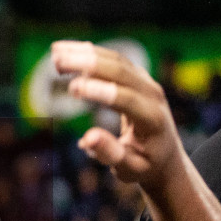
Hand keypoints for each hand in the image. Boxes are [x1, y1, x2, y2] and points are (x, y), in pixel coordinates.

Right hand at [55, 42, 180, 189]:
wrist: (165, 155)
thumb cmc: (144, 166)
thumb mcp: (129, 169)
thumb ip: (110, 154)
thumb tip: (86, 139)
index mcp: (153, 120)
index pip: (127, 100)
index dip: (101, 92)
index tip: (73, 88)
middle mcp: (153, 95)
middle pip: (121, 72)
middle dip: (88, 64)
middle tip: (57, 62)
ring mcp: (146, 82)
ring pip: (115, 60)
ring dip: (85, 54)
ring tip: (55, 53)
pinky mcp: (137, 76)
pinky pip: (113, 59)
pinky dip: (89, 53)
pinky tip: (65, 50)